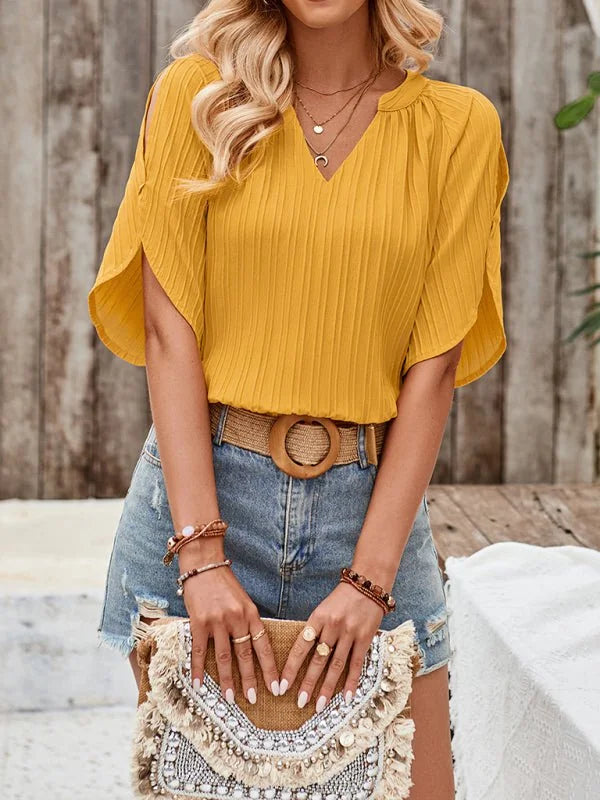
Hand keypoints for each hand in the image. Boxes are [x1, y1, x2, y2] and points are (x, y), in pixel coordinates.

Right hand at [179, 539, 279, 703]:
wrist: (204, 564)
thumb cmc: (224, 583)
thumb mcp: (243, 601)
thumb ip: (248, 621)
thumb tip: (254, 647)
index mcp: (251, 614)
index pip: (264, 646)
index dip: (270, 668)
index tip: (276, 688)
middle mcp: (237, 618)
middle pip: (245, 655)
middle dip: (249, 679)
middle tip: (253, 700)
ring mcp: (217, 621)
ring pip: (223, 657)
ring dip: (227, 680)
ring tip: (229, 698)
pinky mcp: (198, 622)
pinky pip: (199, 651)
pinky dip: (199, 669)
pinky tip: (199, 684)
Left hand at [279, 581, 384, 709]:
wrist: (367, 584)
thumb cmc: (341, 599)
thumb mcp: (322, 609)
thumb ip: (314, 629)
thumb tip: (302, 656)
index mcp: (317, 617)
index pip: (301, 646)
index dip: (291, 667)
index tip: (282, 686)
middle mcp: (332, 626)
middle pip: (318, 659)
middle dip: (308, 682)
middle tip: (300, 702)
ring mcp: (350, 633)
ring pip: (336, 665)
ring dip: (328, 687)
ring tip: (320, 705)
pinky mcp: (365, 638)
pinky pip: (357, 663)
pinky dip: (352, 681)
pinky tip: (347, 697)